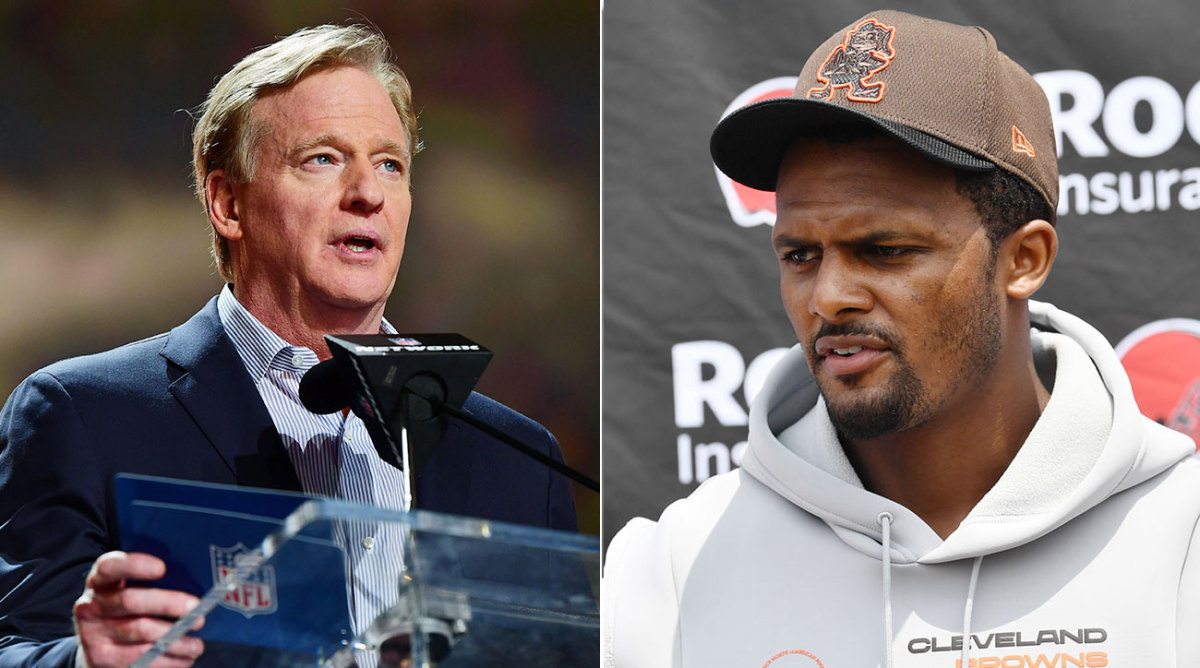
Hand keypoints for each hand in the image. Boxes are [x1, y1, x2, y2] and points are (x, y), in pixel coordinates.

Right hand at [73, 552, 204, 667]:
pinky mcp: (101, 658)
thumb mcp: (129, 590)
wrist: (98, 645)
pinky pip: (140, 659)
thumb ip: (152, 583)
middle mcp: (91, 606)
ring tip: (197, 643)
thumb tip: (194, 583)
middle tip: (196, 609)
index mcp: (100, 581)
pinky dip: (168, 660)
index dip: (134, 565)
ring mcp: (93, 634)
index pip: (109, 567)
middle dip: (168, 603)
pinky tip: (185, 658)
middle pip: (130, 600)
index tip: (162, 568)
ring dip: (175, 638)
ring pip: (140, 632)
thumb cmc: (125, 610)